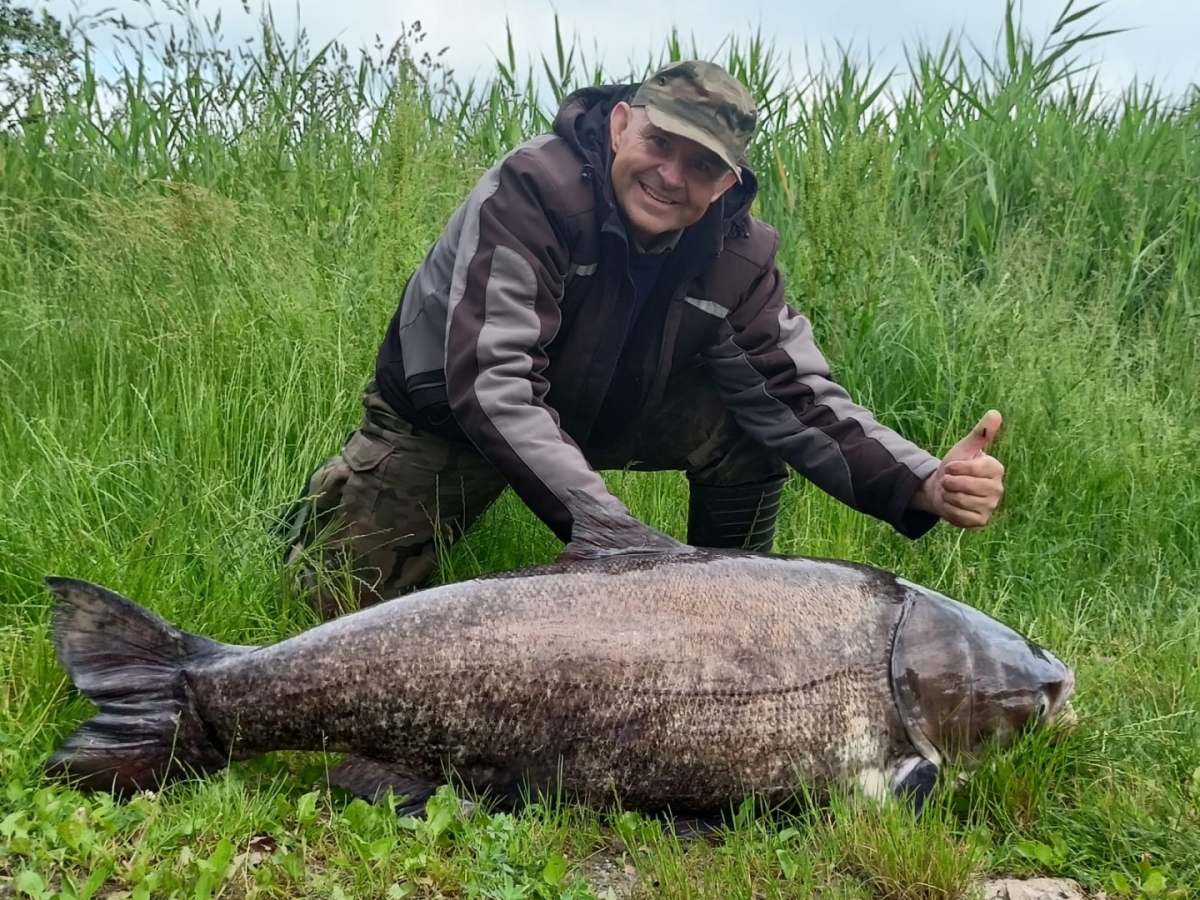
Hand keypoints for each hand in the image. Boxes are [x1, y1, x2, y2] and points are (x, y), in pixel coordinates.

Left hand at [911, 410, 1005, 528]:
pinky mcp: (981, 520)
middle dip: (949, 482)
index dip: (956, 468)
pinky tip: (952, 504)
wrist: (941, 488)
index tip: (951, 466)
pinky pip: (960, 515)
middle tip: (949, 480)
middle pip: (965, 486)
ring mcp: (990, 506)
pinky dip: (949, 509)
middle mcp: (997, 489)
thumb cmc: (955, 466)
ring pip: (961, 501)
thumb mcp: (964, 448)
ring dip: (948, 495)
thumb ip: (980, 433)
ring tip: (950, 491)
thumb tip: (995, 413)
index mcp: (996, 469)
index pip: (974, 469)